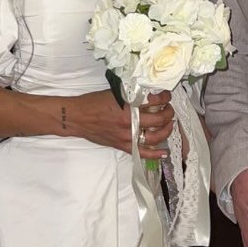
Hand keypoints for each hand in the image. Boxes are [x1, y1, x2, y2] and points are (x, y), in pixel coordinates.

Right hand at [58, 90, 173, 159]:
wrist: (78, 117)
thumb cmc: (94, 102)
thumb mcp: (116, 92)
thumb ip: (132, 95)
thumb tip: (148, 95)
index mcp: (129, 107)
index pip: (155, 103)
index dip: (165, 98)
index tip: (166, 96)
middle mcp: (130, 123)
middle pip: (158, 121)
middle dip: (168, 114)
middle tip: (169, 110)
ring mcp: (126, 137)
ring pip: (154, 138)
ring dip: (165, 131)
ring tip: (169, 125)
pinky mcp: (122, 145)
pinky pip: (142, 152)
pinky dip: (154, 154)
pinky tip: (164, 152)